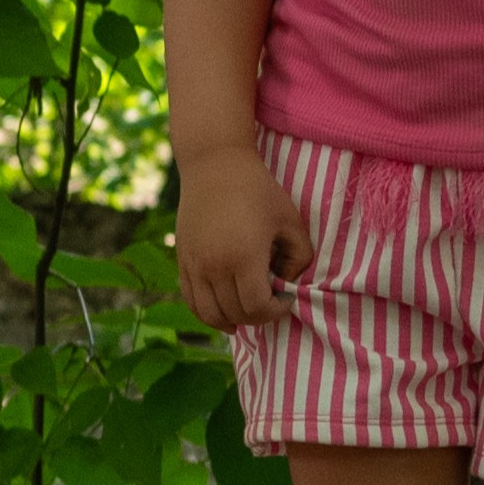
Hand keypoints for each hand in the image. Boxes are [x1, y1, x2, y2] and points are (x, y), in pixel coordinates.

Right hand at [177, 146, 312, 332]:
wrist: (214, 164)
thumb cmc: (258, 190)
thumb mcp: (290, 220)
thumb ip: (300, 258)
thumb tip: (287, 284)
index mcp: (243, 257)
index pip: (257, 307)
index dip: (276, 311)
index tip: (286, 298)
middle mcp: (214, 266)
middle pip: (235, 313)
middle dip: (258, 315)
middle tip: (271, 301)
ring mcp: (194, 265)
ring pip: (210, 314)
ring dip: (233, 319)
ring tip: (249, 311)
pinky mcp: (182, 261)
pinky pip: (192, 301)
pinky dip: (208, 314)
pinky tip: (226, 313)